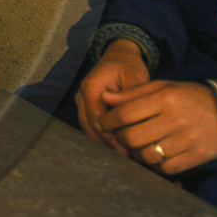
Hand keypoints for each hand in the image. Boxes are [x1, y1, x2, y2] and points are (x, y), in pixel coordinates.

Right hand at [75, 40, 149, 154]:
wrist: (118, 57)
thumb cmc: (128, 66)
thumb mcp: (135, 78)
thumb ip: (132, 98)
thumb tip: (134, 123)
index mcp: (91, 87)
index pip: (98, 118)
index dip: (110, 136)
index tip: (126, 150)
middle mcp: (81, 95)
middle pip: (89, 127)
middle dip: (106, 144)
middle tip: (124, 159)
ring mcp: (81, 102)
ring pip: (88, 129)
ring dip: (103, 143)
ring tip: (120, 157)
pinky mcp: (85, 108)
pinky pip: (90, 126)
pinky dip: (101, 138)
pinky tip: (116, 148)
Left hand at [97, 79, 216, 175]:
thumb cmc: (190, 97)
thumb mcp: (163, 87)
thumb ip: (133, 93)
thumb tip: (104, 99)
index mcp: (166, 99)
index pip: (125, 114)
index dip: (109, 121)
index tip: (104, 123)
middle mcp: (176, 120)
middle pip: (132, 137)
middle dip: (119, 139)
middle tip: (118, 137)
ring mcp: (187, 140)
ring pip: (147, 156)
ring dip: (136, 154)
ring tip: (136, 147)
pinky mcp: (196, 157)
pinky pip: (166, 168)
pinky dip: (155, 165)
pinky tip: (154, 156)